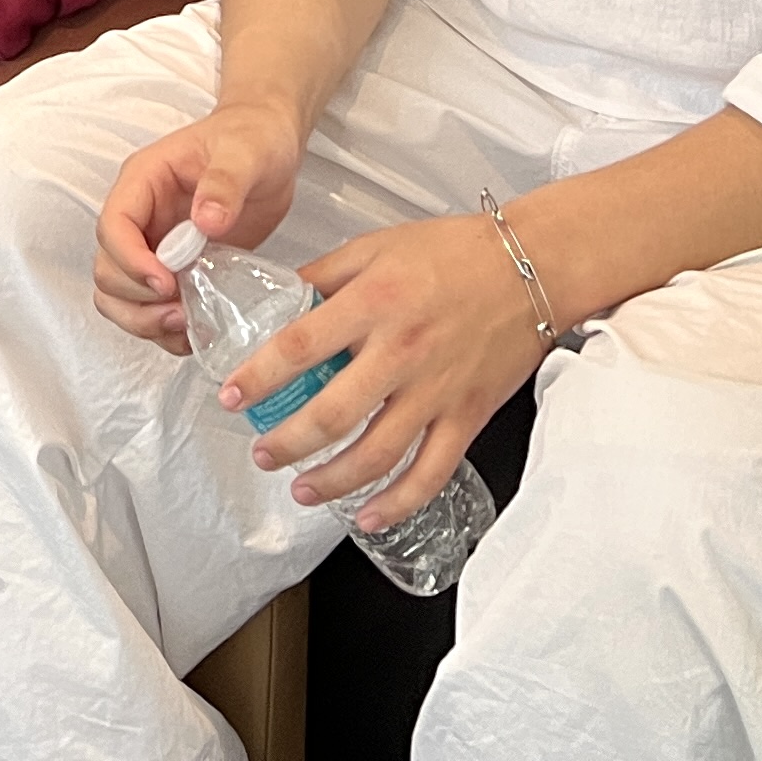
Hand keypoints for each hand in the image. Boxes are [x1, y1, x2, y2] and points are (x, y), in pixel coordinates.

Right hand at [95, 100, 309, 348]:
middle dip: (137, 299)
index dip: (130, 261)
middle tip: (180, 310)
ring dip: (143, 320)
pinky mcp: (175, 271)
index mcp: (143, 182)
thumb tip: (205, 221)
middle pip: (107, 269)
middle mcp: (139, 217)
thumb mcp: (245, 152)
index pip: (112, 226)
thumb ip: (226, 181)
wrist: (269, 149)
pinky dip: (163, 331)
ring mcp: (154, 247)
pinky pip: (149, 310)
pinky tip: (196, 332)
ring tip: (185, 325)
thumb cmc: (252, 139)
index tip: (167, 282)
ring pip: (118, 296)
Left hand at [229, 214, 552, 529]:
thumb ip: (325, 275)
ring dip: (331, 480)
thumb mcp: (376, 246)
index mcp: (374, 302)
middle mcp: (402, 351)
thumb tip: (278, 297)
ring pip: (376, 454)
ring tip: (300, 488)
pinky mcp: (467, 416)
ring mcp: (436, 390)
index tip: (230, 395)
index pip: (299, 346)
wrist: (531, 266)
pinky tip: (368, 515)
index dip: (258, 376)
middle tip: (262, 450)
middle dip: (287, 441)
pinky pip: (430, 472)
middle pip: (332, 413)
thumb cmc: (455, 251)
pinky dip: (397, 503)